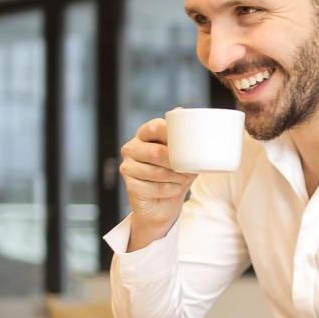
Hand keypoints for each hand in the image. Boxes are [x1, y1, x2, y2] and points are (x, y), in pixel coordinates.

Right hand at [119, 116, 196, 250]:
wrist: (163, 205)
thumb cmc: (174, 175)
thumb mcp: (183, 156)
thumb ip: (183, 138)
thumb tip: (182, 112)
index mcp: (143, 135)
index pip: (155, 127)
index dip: (171, 133)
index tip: (187, 143)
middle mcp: (131, 148)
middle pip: (156, 152)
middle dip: (177, 163)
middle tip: (190, 170)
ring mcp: (127, 167)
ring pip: (157, 172)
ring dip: (177, 178)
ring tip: (185, 180)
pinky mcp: (130, 186)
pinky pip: (155, 188)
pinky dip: (171, 190)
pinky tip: (175, 189)